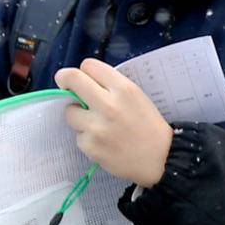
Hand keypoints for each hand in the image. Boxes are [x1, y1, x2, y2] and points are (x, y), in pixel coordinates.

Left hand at [54, 58, 173, 189]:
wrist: (160, 159)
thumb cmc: (149, 126)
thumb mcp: (137, 97)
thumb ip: (112, 87)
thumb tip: (84, 82)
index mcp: (123, 89)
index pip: (89, 65)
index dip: (85, 71)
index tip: (84, 78)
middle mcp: (108, 104)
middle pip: (71, 78)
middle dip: (65, 79)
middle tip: (65, 85)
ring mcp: (96, 127)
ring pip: (69, 111)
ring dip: (77, 115)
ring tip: (95, 124)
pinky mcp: (90, 146)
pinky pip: (78, 136)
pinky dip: (87, 138)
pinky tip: (103, 142)